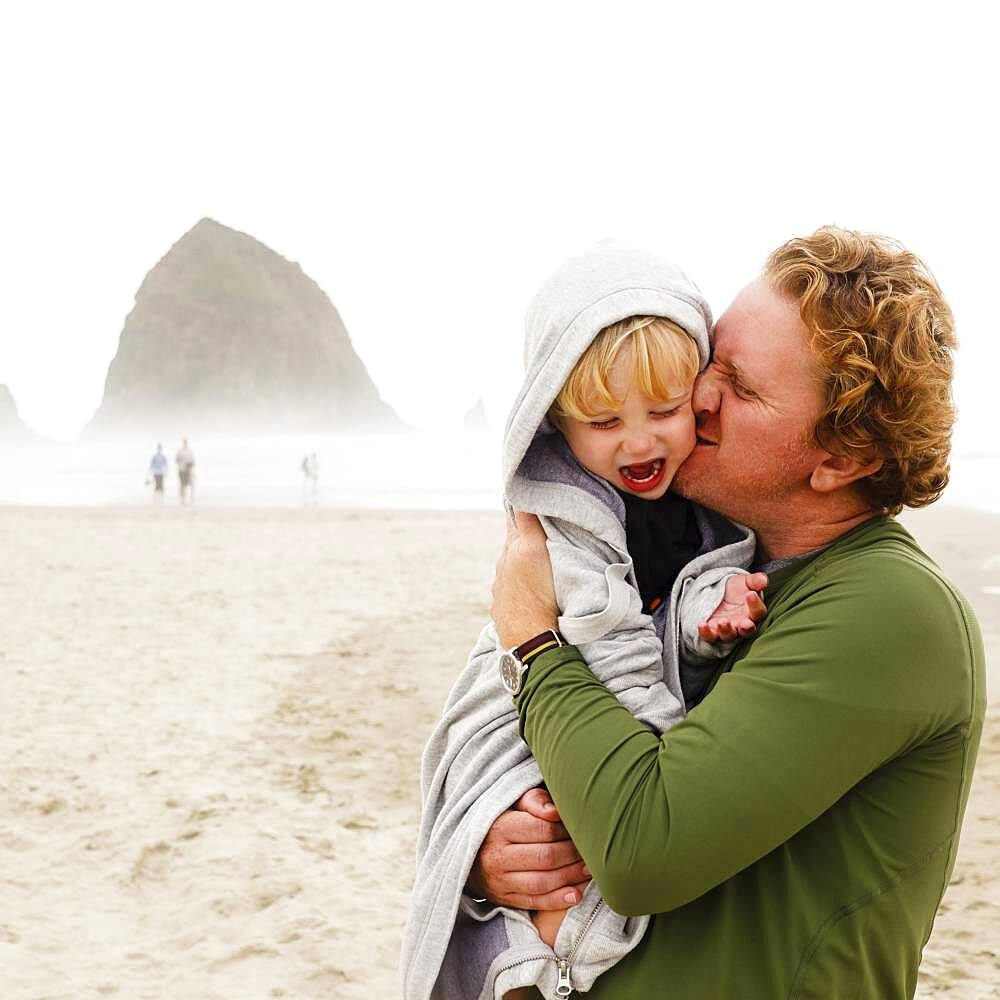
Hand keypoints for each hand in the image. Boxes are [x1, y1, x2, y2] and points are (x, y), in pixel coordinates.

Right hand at [467, 788, 589, 909]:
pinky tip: (576, 894)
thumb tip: (555, 811)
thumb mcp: (512, 803)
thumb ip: (534, 801)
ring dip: (570, 877)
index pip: (542, 829)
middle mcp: (497, 856)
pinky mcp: (503, 899)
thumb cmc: (501, 822)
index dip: (565, 830)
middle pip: (545, 857)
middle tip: (590, 850)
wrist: (470, 853)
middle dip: (573, 854)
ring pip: (542, 882)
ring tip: (589, 870)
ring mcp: (499, 880)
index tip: (578, 828)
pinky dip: (558, 900)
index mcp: (500, 827)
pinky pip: (534, 903)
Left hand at [490, 510, 558, 649]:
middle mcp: (502, 568)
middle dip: (523, 537)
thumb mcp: (534, 550)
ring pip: (511, 569)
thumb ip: (527, 523)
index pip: (514, 521)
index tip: (524, 495)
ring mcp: (500, 590)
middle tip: (539, 529)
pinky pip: (511, 592)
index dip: (520, 508)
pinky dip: (519, 587)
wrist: (531, 638)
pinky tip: (529, 592)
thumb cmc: (538, 594)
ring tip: (538, 564)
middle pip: (513, 545)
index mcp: (512, 550)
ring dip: (522, 564)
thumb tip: (518, 496)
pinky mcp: (503, 609)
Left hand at [698, 572, 767, 642]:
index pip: (758, 612)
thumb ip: (755, 581)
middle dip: (746, 628)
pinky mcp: (712, 631)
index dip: (756, 605)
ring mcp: (727, 629)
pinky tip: (702, 625)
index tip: (750, 594)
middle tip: (744, 623)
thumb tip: (764, 580)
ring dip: (726, 631)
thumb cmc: (737, 588)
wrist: (718, 590)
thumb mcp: (745, 581)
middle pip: (746, 631)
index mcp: (753, 613)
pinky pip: (710, 636)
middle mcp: (742, 624)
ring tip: (722, 622)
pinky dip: (706, 633)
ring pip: (729, 635)